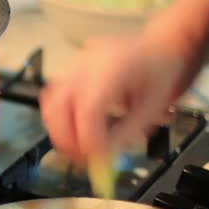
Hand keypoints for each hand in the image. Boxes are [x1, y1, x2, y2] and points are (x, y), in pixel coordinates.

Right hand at [39, 36, 192, 164]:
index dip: (88, 138)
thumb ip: (125, 133)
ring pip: (49, 105)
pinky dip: (56, 120)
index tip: (97, 160)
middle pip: (59, 106)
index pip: (88, 108)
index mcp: (112, 68)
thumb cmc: (159, 76)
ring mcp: (70, 67)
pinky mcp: (65, 73)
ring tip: (78, 149)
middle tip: (83, 161)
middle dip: (67, 139)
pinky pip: (50, 100)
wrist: (154, 48)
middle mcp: (84, 64)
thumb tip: (102, 159)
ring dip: (59, 132)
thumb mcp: (152, 108)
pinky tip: (72, 131)